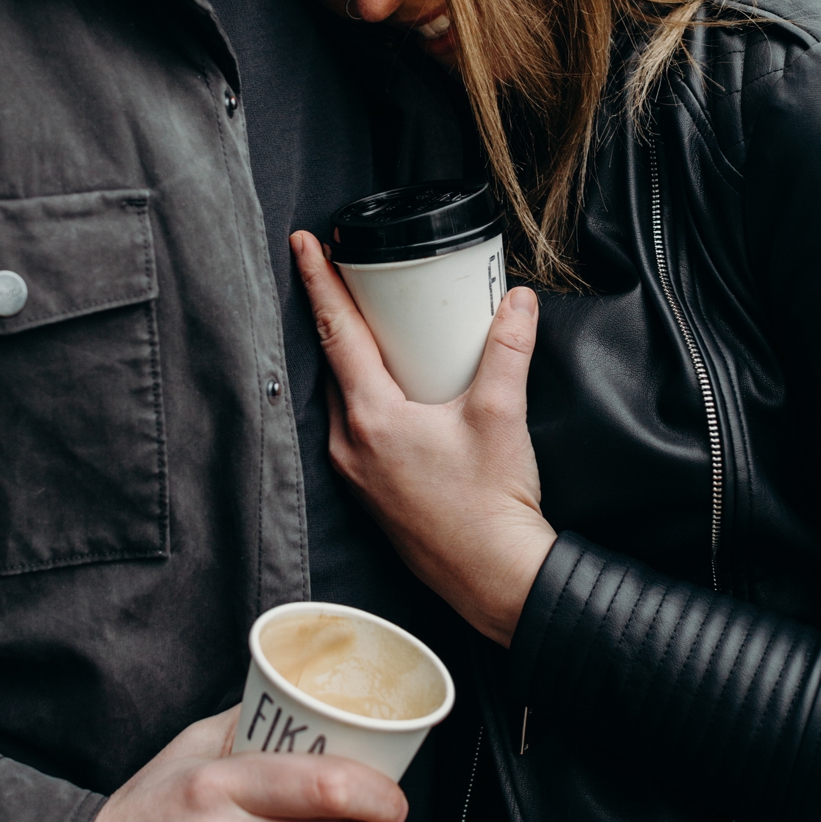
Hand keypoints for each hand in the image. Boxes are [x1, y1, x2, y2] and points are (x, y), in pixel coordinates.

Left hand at [290, 232, 554, 647]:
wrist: (493, 577)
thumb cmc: (490, 506)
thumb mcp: (501, 414)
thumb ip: (508, 349)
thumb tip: (516, 301)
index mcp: (371, 418)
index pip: (336, 333)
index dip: (319, 282)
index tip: (304, 244)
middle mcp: (350, 444)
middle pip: (334, 361)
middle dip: (340, 314)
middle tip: (353, 273)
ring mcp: (357, 472)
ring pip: (345, 395)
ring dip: (356, 358)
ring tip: (381, 326)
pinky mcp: (372, 491)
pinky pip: (357, 426)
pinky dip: (369, 395)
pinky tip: (399, 389)